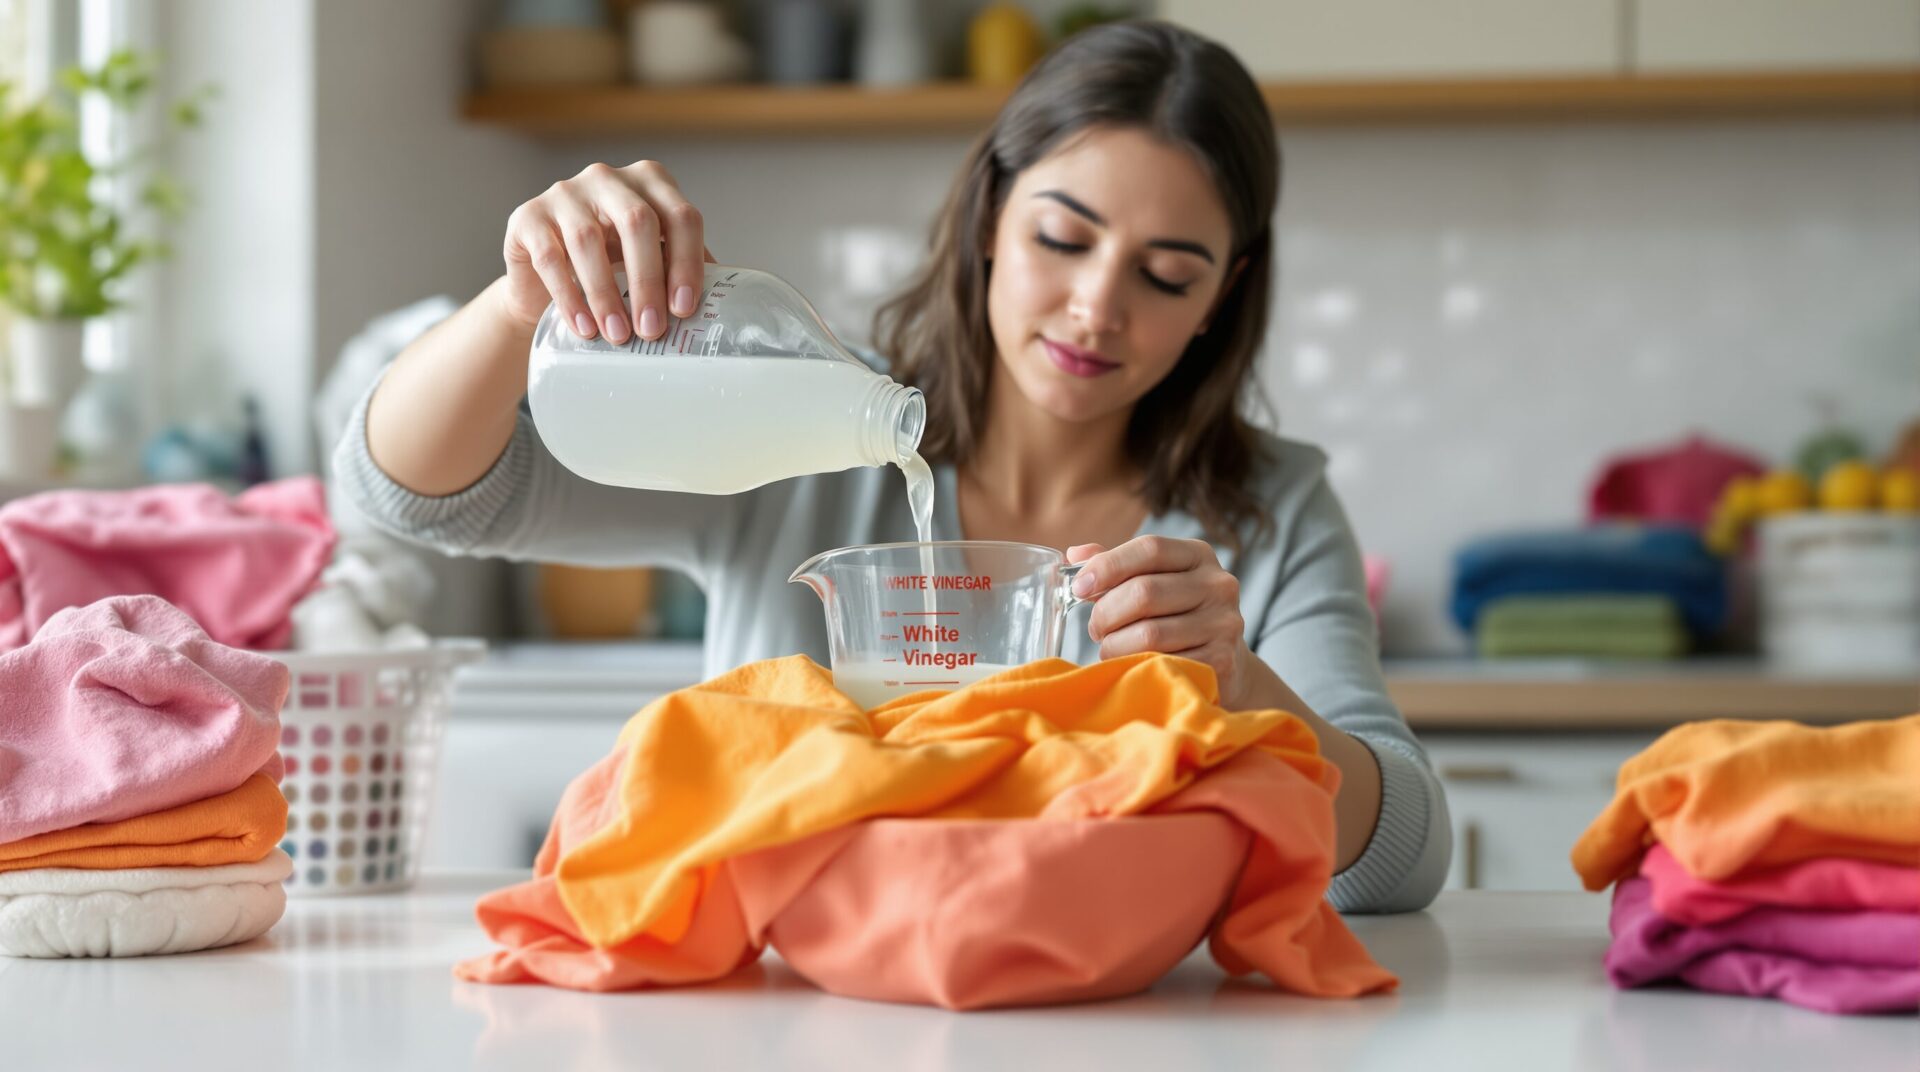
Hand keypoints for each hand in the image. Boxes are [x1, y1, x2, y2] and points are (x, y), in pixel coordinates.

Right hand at [496, 160, 712, 342]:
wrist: (544, 283)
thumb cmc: (611, 269)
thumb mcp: (651, 262)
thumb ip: (681, 269)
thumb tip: (726, 306)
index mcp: (650, 182)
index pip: (681, 217)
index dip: (687, 263)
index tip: (686, 309)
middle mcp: (608, 178)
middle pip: (638, 222)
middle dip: (648, 281)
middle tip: (652, 330)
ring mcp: (565, 192)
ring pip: (588, 239)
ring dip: (606, 294)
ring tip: (619, 336)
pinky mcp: (527, 215)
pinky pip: (551, 256)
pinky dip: (570, 296)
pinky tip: (584, 327)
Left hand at [1068, 536, 1256, 707]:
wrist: (1226, 663)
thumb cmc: (1177, 616)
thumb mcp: (1153, 581)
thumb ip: (1117, 567)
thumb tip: (1074, 554)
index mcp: (1198, 555)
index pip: (1149, 548)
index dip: (1108, 565)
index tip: (1079, 586)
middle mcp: (1218, 584)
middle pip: (1144, 592)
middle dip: (1106, 613)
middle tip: (1095, 628)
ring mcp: (1224, 623)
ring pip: (1149, 633)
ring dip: (1115, 645)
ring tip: (1110, 648)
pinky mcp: (1221, 660)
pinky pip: (1163, 663)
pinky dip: (1136, 666)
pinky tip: (1133, 664)